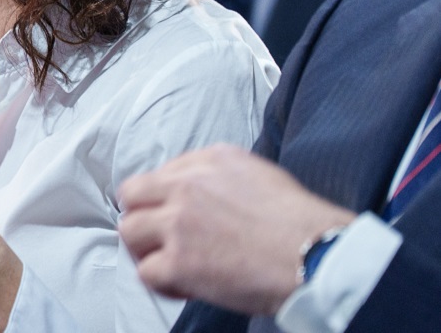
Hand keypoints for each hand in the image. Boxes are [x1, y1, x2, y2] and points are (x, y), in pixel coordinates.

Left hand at [118, 144, 355, 315]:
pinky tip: (186, 287)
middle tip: (159, 239)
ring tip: (171, 264)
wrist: (317, 257)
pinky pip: (146, 272)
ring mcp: (179, 224)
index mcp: (209, 160)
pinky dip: (162, 283)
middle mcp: (187, 186)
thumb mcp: (259, 174)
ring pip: (130, 232)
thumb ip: (219, 177)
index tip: (173, 217)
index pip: (158, 174)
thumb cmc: (300, 224)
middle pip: (131, 196)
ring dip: (147, 250)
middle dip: (142, 218)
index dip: (161, 200)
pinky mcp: (179, 262)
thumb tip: (200, 191)